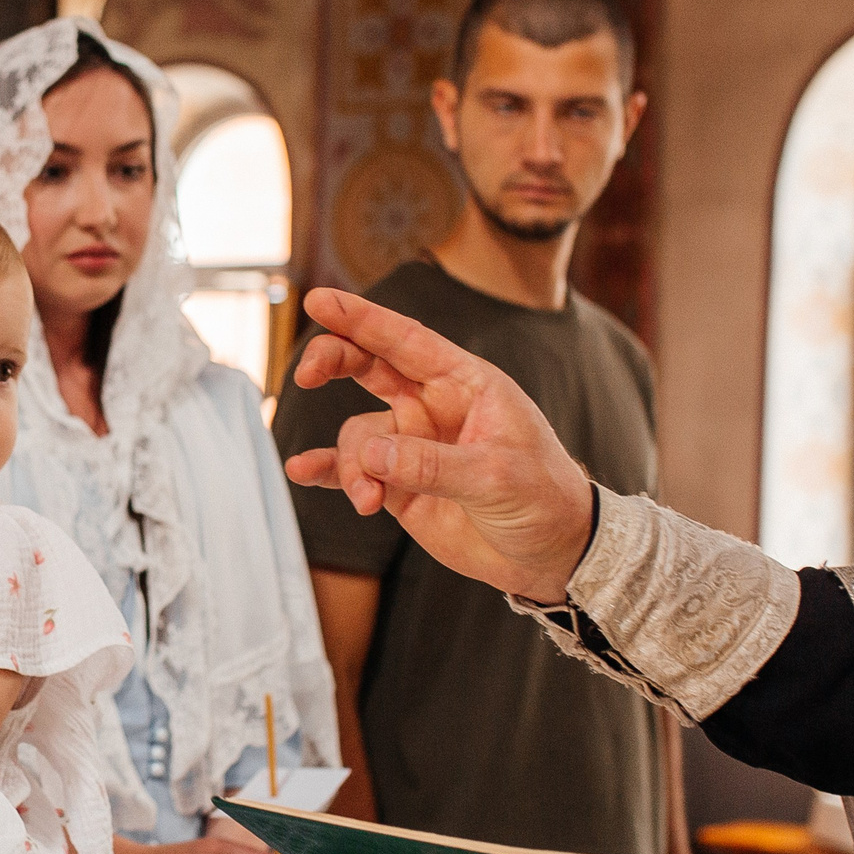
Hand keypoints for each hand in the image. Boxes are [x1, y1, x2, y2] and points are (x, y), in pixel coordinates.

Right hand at [281, 290, 595, 601]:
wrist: (551, 553)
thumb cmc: (543, 497)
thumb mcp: (497, 475)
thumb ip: (431, 464)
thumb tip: (370, 457)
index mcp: (466, 384)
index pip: (406, 340)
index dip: (361, 318)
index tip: (318, 301)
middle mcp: (433, 407)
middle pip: (368, 367)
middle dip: (333, 362)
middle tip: (305, 375)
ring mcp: (412, 447)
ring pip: (359, 436)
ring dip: (352, 464)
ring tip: (368, 499)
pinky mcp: (398, 487)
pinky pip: (352, 471)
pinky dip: (327, 470)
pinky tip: (302, 470)